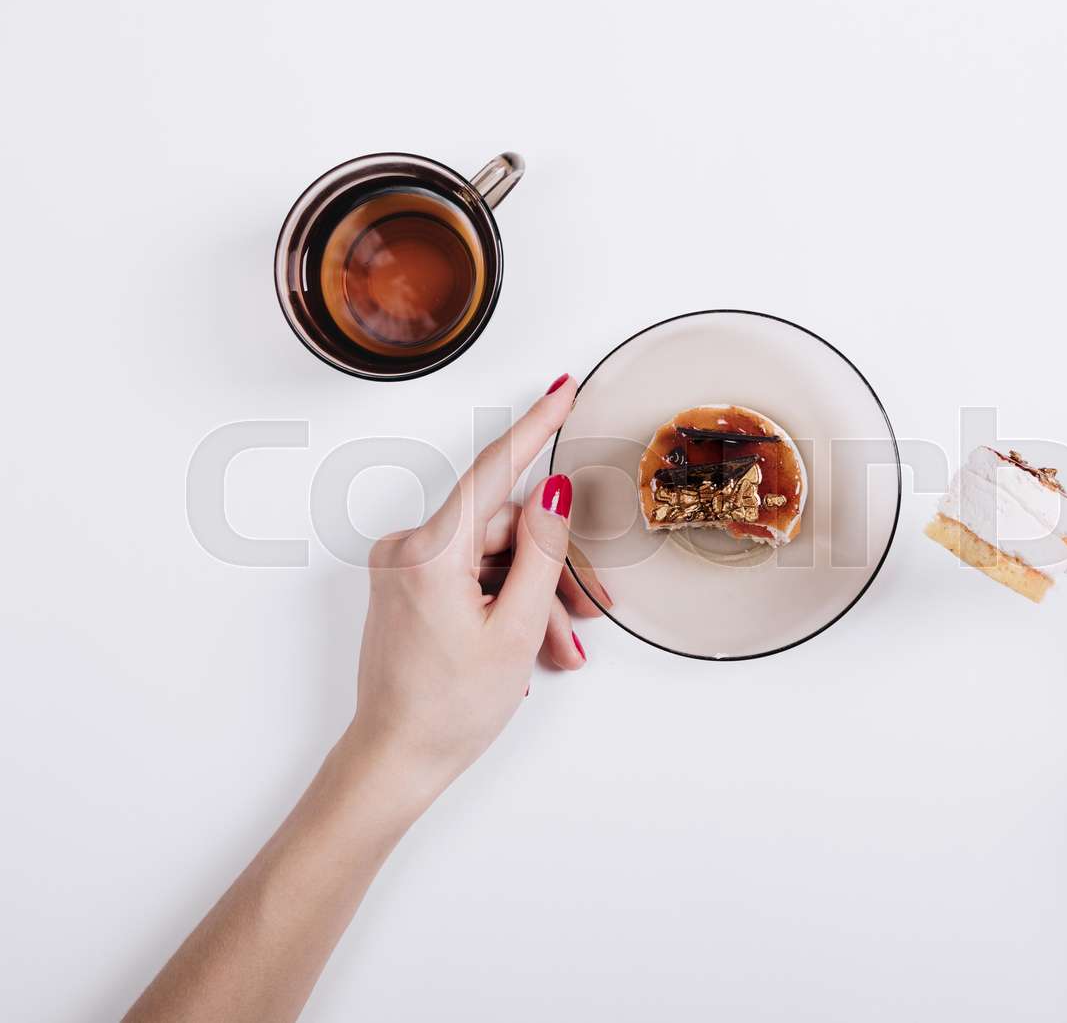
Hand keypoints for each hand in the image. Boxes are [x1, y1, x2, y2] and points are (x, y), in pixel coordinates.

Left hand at [346, 375, 611, 800]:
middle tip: (589, 613)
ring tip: (560, 648)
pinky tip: (531, 646)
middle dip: (551, 569)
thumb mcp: (515, 628)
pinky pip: (473, 575)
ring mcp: (405, 567)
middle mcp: (408, 548)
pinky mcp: (408, 586)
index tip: (562, 388)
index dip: (535, 426)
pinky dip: (507, 603)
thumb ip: (540, 552)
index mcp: (429, 552)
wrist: (395, 759)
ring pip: (495, 558)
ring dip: (534, 597)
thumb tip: (554, 489)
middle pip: (504, 529)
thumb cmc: (446, 707)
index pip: (493, 470)